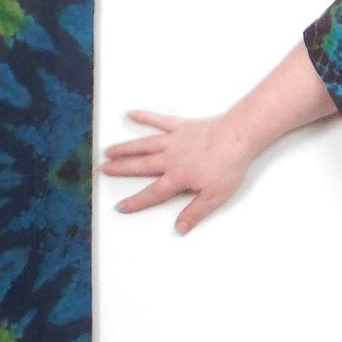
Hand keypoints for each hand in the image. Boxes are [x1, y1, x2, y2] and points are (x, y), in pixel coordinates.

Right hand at [100, 110, 260, 232]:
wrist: (237, 138)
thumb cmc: (228, 166)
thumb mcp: (214, 197)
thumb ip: (195, 212)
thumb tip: (180, 228)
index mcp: (177, 177)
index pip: (152, 193)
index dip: (136, 201)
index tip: (121, 206)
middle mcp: (170, 158)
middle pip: (141, 166)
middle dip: (121, 169)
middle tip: (104, 169)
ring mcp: (174, 140)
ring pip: (144, 145)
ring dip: (126, 148)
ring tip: (109, 150)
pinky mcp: (182, 126)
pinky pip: (159, 121)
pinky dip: (145, 117)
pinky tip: (132, 114)